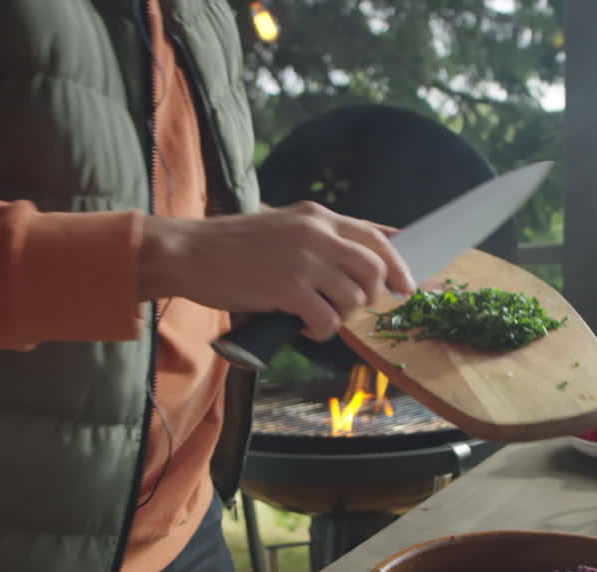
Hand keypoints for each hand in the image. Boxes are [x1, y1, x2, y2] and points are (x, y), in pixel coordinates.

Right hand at [138, 202, 414, 340]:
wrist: (190, 253)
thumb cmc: (233, 246)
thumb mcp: (284, 226)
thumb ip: (320, 236)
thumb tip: (366, 250)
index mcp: (317, 216)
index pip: (377, 238)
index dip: (399, 265)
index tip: (406, 286)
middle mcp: (317, 233)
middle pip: (374, 269)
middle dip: (370, 296)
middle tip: (349, 308)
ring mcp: (304, 260)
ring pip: (353, 297)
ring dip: (342, 316)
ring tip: (318, 317)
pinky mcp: (288, 287)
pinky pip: (327, 319)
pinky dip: (322, 330)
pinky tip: (305, 328)